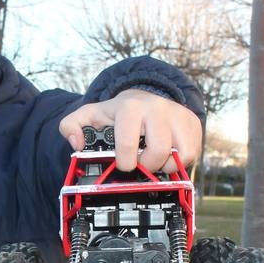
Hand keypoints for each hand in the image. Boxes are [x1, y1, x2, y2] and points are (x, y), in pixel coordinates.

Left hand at [60, 89, 201, 172]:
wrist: (146, 97)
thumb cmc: (118, 112)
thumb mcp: (90, 115)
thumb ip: (70, 126)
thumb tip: (76, 144)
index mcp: (130, 107)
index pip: (128, 143)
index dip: (124, 161)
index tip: (123, 163)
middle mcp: (157, 108)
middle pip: (157, 152)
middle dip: (146, 165)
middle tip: (139, 164)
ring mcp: (178, 115)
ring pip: (178, 154)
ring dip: (164, 164)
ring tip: (153, 160)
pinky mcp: (192, 124)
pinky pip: (191, 153)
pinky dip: (179, 161)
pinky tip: (167, 155)